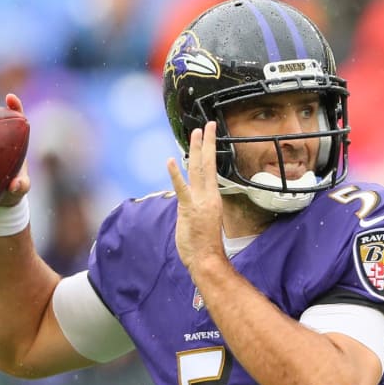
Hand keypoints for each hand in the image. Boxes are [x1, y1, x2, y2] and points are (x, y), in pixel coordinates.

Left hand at [167, 121, 224, 269]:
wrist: (206, 259)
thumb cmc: (204, 244)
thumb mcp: (203, 220)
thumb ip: (196, 206)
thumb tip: (189, 202)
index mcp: (212, 198)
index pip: (211, 169)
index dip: (210, 150)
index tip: (209, 134)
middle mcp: (208, 196)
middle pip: (206, 165)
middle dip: (205, 143)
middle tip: (205, 126)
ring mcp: (199, 201)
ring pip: (198, 171)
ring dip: (196, 151)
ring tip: (195, 133)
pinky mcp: (189, 209)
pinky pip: (182, 188)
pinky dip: (176, 174)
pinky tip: (171, 161)